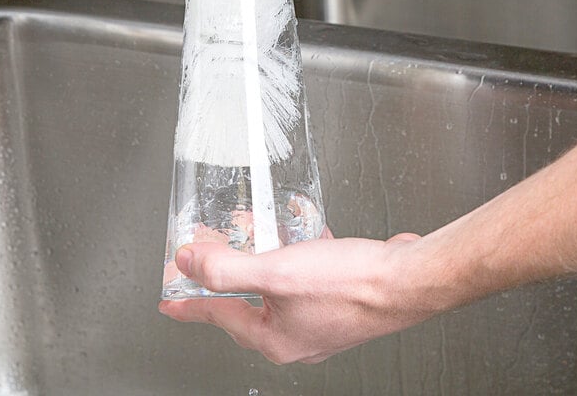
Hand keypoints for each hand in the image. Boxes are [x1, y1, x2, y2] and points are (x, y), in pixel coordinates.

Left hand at [159, 231, 423, 363]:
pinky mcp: (338, 301)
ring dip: (262, 265)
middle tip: (208, 264)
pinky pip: (302, 280)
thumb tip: (188, 263)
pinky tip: (302, 239)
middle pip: (245, 304)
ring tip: (255, 243)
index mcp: (274, 337)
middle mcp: (296, 335)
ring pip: (275, 290)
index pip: (217, 317)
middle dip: (225, 280)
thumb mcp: (276, 272)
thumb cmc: (352, 284)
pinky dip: (294, 259)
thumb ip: (227, 268)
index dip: (189, 304)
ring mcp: (319, 319)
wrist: (407, 280)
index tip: (169, 303)